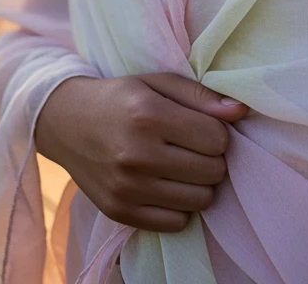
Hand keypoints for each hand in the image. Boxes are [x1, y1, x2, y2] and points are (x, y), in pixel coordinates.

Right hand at [34, 71, 248, 232]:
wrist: (67, 122)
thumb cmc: (120, 97)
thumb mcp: (158, 83)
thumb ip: (201, 96)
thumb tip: (240, 112)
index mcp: (149, 116)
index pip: (216, 138)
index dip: (217, 131)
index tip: (203, 126)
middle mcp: (138, 155)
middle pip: (212, 170)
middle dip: (212, 157)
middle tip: (194, 146)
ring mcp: (127, 189)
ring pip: (200, 200)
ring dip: (200, 183)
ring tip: (183, 165)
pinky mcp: (120, 212)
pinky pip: (177, 223)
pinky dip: (180, 206)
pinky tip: (167, 185)